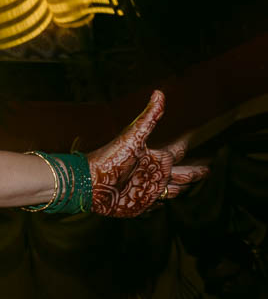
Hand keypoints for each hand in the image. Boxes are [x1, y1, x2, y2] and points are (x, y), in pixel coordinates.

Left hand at [87, 90, 208, 217]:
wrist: (91, 183)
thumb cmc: (111, 158)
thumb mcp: (133, 136)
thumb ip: (149, 118)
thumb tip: (159, 92)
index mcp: (156, 157)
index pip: (178, 151)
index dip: (186, 145)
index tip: (194, 138)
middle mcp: (155, 174)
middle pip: (183, 174)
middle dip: (196, 172)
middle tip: (208, 169)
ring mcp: (149, 190)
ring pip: (173, 191)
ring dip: (182, 188)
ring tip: (189, 185)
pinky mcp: (141, 205)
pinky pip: (156, 206)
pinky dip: (162, 204)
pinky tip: (164, 203)